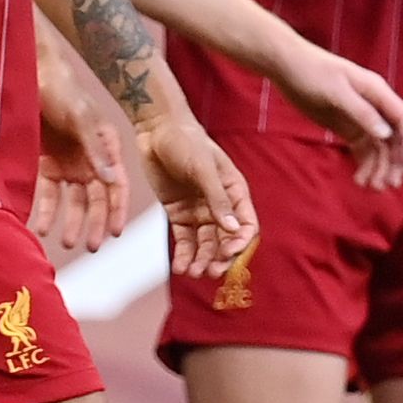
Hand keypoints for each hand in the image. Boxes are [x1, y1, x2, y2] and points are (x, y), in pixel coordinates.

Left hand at [31, 43, 134, 251]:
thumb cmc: (61, 91)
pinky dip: (46, 211)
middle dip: (95, 223)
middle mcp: (91, 159)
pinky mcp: (46, 165)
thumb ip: (95, 148)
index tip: (115, 233)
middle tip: (91, 246)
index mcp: (107, 147)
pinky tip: (41, 227)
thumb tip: (110, 180)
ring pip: (73, 201)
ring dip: (71, 222)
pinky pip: (48, 194)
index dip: (117, 210)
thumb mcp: (80, 117)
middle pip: (97, 199)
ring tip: (65, 241)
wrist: (30, 75)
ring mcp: (69, 164)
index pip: (117, 185)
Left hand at [133, 110, 254, 276]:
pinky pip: (184, 240)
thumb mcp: (203, 168)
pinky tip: (180, 268)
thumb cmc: (185, 141)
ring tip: (192, 272)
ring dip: (201, 260)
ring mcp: (199, 211)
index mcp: (234, 192)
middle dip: (219, 258)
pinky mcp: (179, 214)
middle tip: (208, 272)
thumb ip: (217, 199)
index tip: (226, 253)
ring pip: (205, 244)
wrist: (156, 129)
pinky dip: (184, 255)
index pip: (246, 225)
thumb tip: (232, 229)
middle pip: (226, 240)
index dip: (239, 243)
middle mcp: (220, 205)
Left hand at [271, 45, 402, 190]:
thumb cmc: (312, 71)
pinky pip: (362, 148)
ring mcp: (360, 117)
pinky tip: (358, 180)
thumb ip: (361, 112)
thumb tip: (385, 134)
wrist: (286, 65)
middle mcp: (374, 106)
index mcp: (377, 92)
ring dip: (378, 167)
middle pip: (393, 138)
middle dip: (393, 162)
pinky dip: (364, 164)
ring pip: (378, 147)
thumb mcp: (336, 91)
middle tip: (385, 185)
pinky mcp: (346, 126)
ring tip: (370, 187)